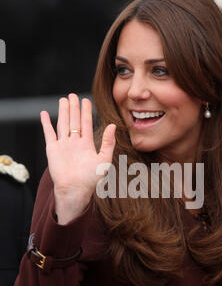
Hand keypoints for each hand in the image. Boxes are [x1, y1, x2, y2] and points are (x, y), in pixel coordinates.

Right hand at [40, 93, 115, 223]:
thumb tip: (112, 126)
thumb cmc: (91, 179)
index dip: (86, 112)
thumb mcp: (104, 159)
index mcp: (86, 145)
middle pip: (74, 121)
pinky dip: (46, 123)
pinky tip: (45, 114)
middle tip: (73, 95)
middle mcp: (74, 143)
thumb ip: (108, 142)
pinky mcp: (52, 149)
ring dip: (63, 112)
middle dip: (74, 108)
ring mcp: (63, 145)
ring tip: (63, 100)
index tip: (86, 100)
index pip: (86, 124)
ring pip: (63, 124)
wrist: (75, 189)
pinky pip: (49, 133)